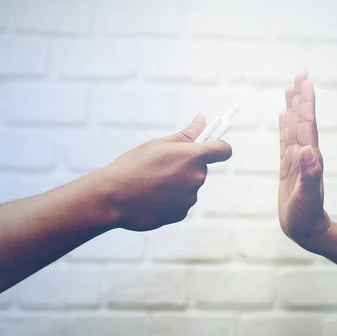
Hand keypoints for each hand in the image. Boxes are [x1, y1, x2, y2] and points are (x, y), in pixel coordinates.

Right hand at [101, 115, 231, 231]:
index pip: (223, 150)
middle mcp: (196, 178)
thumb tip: (201, 121)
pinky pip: (180, 202)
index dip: (218, 147)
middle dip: (186, 166)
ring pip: (189, 186)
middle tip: (163, 165)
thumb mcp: (158, 145)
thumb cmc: (133, 166)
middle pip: (201, 168)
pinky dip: (170, 200)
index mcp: (192, 156)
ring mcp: (189, 198)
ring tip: (151, 182)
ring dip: (177, 184)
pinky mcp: (181, 214)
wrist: (113, 197)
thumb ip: (185, 135)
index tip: (211, 147)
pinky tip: (151, 196)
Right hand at [278, 72, 330, 248]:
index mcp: (309, 157)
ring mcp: (296, 159)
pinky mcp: (288, 167)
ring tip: (290, 89)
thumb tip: (306, 150)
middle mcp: (304, 154)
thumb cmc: (306, 217)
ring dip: (292, 108)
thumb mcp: (307, 198)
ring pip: (293, 127)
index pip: (307, 124)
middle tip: (299, 75)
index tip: (304, 82)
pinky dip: (284, 126)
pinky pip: (285, 140)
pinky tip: (282, 116)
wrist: (307, 230)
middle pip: (301, 120)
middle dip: (300, 98)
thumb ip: (310, 174)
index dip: (305, 103)